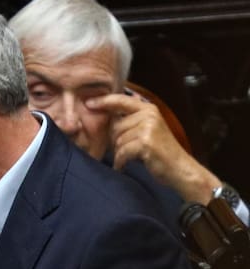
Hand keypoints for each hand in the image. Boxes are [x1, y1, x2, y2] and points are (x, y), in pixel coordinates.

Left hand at [87, 93, 218, 203]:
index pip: (121, 100)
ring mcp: (148, 128)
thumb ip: (130, 121)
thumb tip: (105, 115)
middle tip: (128, 150)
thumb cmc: (159, 151)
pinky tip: (124, 166)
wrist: (179, 168)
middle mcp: (149, 115)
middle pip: (115, 127)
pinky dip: (121, 162)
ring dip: (120, 153)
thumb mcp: (147, 130)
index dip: (103, 101)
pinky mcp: (145, 142)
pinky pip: (121, 152)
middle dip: (116, 141)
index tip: (88, 103)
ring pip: (117, 140)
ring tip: (131, 157)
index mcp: (148, 109)